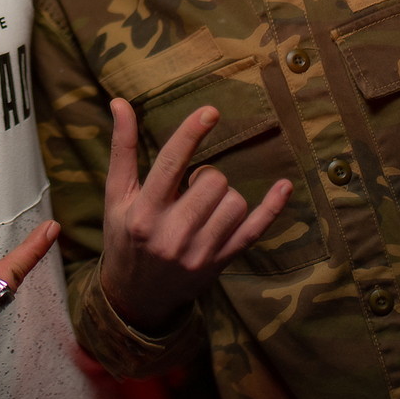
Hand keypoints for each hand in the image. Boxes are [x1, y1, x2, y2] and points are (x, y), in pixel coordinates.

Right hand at [100, 98, 290, 331]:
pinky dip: (272, 207)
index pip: (170, 164)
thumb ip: (121, 149)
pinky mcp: (220, 263)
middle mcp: (172, 234)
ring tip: (202, 206)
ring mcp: (200, 252)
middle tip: (189, 188)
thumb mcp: (115, 196)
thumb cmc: (124, 236)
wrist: (135, 296)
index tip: (211, 111)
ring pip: (234, 202)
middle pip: (212, 181)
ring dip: (223, 195)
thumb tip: (120, 102)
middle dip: (205, 176)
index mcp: (143, 212)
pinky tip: (284, 186)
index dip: (191, 134)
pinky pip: (255, 230)